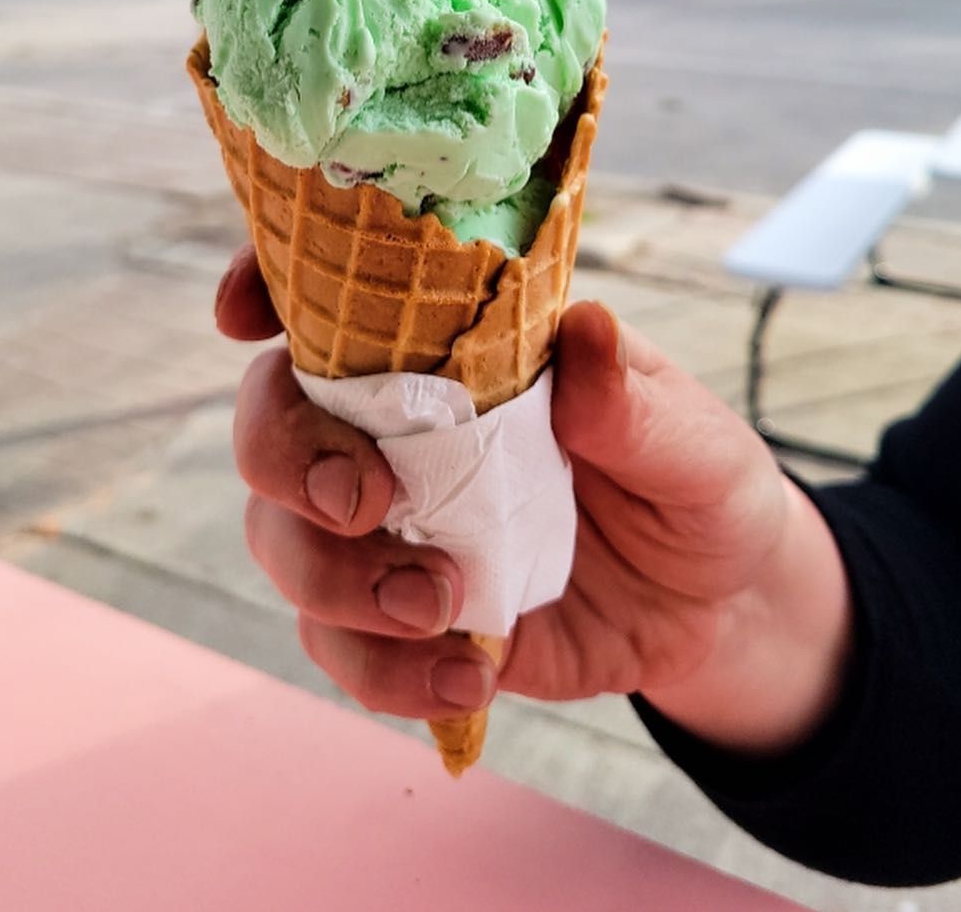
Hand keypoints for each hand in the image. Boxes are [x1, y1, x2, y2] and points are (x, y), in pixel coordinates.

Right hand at [217, 245, 852, 751]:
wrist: (720, 610)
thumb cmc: (697, 483)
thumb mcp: (693, 439)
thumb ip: (634, 399)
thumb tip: (586, 333)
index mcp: (460, 352)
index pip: (337, 297)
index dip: (266, 285)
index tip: (240, 315)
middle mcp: (402, 431)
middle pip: (274, 422)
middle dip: (284, 458)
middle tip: (361, 504)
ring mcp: (396, 528)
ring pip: (283, 539)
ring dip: (332, 580)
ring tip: (439, 609)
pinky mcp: (407, 622)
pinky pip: (338, 645)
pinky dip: (379, 672)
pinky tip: (465, 677)